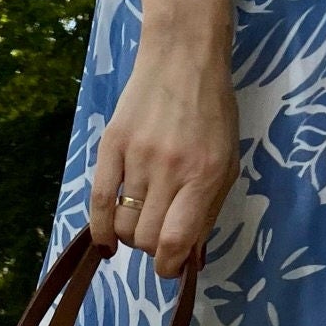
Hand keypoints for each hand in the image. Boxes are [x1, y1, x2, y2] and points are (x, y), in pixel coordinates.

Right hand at [89, 34, 240, 276]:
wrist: (182, 58)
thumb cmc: (212, 113)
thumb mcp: (226, 163)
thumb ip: (208, 210)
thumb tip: (188, 257)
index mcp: (204, 177)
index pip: (175, 240)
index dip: (169, 266)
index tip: (170, 267)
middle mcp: (169, 170)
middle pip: (145, 238)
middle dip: (152, 249)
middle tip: (159, 235)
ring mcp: (137, 157)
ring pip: (123, 224)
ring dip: (131, 236)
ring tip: (140, 223)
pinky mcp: (111, 145)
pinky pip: (99, 200)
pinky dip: (100, 230)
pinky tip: (106, 242)